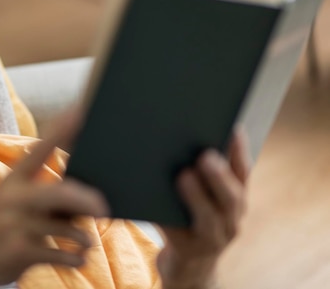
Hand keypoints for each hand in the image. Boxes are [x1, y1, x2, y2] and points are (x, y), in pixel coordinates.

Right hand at [0, 115, 109, 288]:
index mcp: (13, 181)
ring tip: (88, 242)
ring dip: (83, 237)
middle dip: (87, 200)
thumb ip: (42, 196)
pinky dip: (74, 258)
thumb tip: (84, 197)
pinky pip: (59, 254)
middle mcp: (13, 199)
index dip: (61, 131)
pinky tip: (78, 258)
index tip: (79, 111)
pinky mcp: (18, 251)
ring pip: (64, 227)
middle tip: (104, 208)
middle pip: (61, 193)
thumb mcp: (11, 203)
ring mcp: (15, 225)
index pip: (39, 150)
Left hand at [157, 130, 250, 288]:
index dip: (240, 151)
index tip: (234, 128)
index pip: (243, 173)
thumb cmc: (191, 221)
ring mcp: (212, 239)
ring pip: (208, 218)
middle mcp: (231, 220)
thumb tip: (177, 139)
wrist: (187, 267)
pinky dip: (166, 218)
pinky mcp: (188, 251)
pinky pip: (177, 234)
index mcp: (235, 201)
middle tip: (206, 155)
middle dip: (219, 176)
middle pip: (231, 198)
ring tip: (183, 176)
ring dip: (196, 196)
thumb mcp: (203, 201)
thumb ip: (200, 177)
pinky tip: (151, 202)